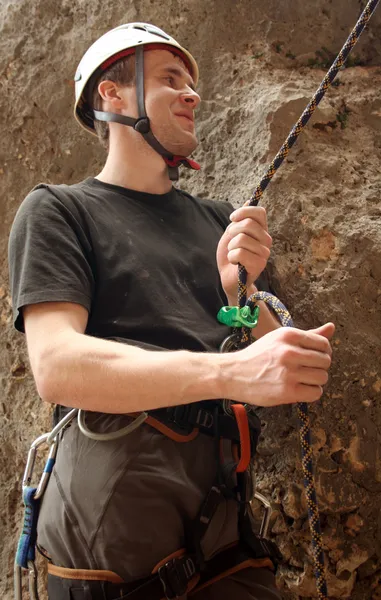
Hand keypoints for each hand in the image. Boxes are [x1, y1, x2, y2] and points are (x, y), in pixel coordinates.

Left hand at [216, 205, 271, 301]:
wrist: (229, 278)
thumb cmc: (231, 255)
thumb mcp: (232, 234)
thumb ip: (240, 220)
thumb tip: (249, 201)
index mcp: (261, 230)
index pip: (260, 212)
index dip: (244, 212)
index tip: (232, 218)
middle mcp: (266, 240)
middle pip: (248, 224)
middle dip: (232, 231)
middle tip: (231, 242)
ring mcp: (264, 253)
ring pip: (242, 239)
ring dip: (231, 247)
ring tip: (233, 254)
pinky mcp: (259, 265)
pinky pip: (240, 253)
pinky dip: (232, 257)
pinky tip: (235, 263)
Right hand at [220, 323, 334, 406]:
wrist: (233, 374)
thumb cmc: (259, 356)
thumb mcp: (280, 339)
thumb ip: (308, 335)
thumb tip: (332, 327)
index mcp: (289, 335)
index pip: (323, 343)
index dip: (322, 352)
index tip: (313, 357)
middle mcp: (289, 352)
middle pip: (325, 361)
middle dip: (319, 367)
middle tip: (306, 370)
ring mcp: (288, 372)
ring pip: (322, 377)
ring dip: (316, 381)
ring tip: (302, 380)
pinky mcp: (287, 391)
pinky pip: (315, 393)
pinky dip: (311, 393)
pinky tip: (299, 389)